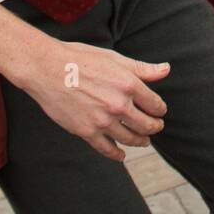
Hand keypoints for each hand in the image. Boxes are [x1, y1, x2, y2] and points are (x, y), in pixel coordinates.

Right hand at [23, 38, 169, 161]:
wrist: (47, 68)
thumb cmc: (80, 59)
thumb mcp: (114, 58)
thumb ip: (142, 69)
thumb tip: (166, 70)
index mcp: (129, 84)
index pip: (155, 104)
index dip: (160, 109)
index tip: (159, 111)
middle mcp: (119, 105)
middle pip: (146, 125)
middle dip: (154, 127)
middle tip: (156, 127)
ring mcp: (103, 121)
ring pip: (130, 139)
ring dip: (140, 141)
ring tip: (144, 141)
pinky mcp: (86, 132)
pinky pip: (107, 149)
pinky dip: (117, 154)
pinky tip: (121, 155)